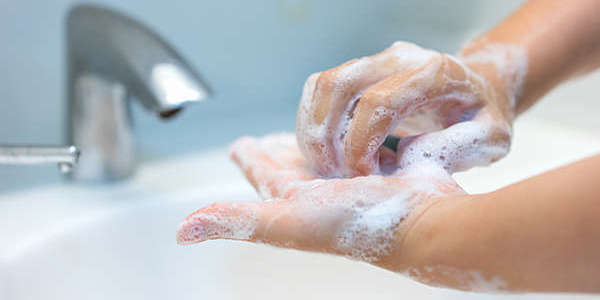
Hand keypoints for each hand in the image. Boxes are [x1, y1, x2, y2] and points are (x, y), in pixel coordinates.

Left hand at [177, 134, 463, 269]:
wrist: (424, 224)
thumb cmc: (358, 225)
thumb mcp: (287, 219)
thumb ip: (236, 220)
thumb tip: (182, 232)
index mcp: (294, 198)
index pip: (263, 172)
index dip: (249, 157)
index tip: (237, 143)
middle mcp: (322, 191)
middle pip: (293, 162)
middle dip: (278, 148)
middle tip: (267, 136)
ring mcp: (353, 180)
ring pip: (327, 152)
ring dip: (316, 140)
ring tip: (310, 129)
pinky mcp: (383, 167)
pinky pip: (361, 145)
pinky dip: (355, 135)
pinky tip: (356, 130)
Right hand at [296, 41, 525, 176]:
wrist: (478, 88)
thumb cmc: (484, 116)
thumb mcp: (492, 138)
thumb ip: (460, 147)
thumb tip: (409, 157)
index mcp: (434, 72)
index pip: (378, 102)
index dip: (361, 145)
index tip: (365, 178)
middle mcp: (399, 58)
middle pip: (339, 85)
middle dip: (326, 137)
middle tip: (335, 175)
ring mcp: (376, 61)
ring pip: (322, 85)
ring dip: (313, 129)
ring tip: (325, 166)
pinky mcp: (360, 71)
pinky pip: (320, 89)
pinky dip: (312, 122)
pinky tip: (326, 151)